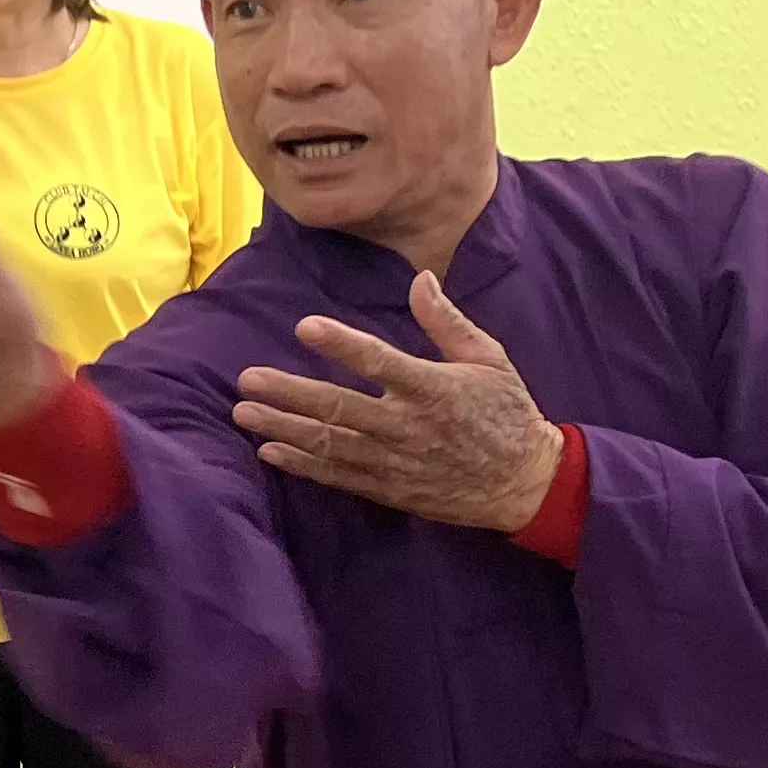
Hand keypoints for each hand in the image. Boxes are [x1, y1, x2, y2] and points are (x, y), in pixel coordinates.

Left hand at [233, 272, 562, 529]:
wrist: (523, 483)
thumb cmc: (507, 412)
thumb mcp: (488, 358)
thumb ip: (447, 321)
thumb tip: (420, 278)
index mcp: (434, 387)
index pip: (379, 361)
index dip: (341, 344)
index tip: (305, 326)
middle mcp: (408, 426)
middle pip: (339, 408)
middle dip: (289, 393)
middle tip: (247, 379)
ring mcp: (395, 461)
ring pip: (330, 444)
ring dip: (283, 428)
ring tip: (244, 413)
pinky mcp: (388, 488)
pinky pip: (338, 476)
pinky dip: (302, 465)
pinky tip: (270, 451)